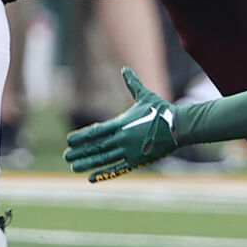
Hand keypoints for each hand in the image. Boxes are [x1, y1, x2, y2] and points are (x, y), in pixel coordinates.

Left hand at [64, 67, 179, 180]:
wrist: (180, 126)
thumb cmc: (162, 110)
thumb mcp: (145, 96)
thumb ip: (132, 84)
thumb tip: (125, 69)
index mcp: (122, 123)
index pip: (96, 131)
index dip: (81, 137)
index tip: (69, 141)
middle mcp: (123, 138)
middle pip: (96, 147)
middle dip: (80, 152)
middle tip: (66, 155)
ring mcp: (129, 151)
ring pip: (103, 160)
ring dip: (87, 164)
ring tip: (74, 167)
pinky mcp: (137, 161)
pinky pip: (116, 169)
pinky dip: (103, 174)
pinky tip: (91, 178)